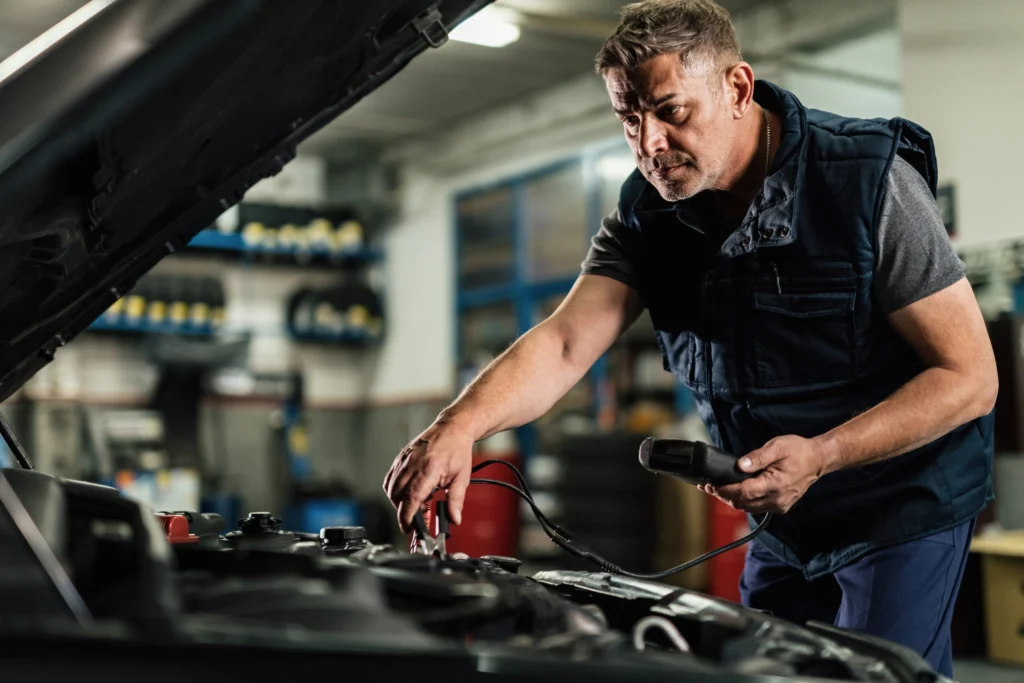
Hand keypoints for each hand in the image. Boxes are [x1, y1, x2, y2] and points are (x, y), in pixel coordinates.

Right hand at [383, 417, 474, 531]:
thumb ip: (455, 501)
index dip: (406, 517)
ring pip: (391, 489)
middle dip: (404, 512)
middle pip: (398, 496)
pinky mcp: (400, 458)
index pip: (411, 498)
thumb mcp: (461, 478)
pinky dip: (395, 491)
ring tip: (417, 505)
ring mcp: (404, 460)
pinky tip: (408, 493)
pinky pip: (390, 479)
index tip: (409, 528)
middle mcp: (412, 464)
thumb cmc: (457, 450)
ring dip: (400, 502)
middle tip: (418, 519)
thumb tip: (454, 519)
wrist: (453, 428)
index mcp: (429, 469)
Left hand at [699, 435, 835, 513]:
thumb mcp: (777, 447)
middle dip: (723, 496)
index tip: (710, 485)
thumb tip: (739, 465)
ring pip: (748, 508)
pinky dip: (743, 502)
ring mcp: (779, 505)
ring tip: (717, 489)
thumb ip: (757, 457)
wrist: (817, 460)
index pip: (743, 492)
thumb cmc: (798, 451)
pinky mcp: (780, 507)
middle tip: (708, 487)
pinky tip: (734, 493)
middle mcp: (777, 499)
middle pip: (742, 503)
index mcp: (775, 484)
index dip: (724, 490)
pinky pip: (756, 508)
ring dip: (731, 500)